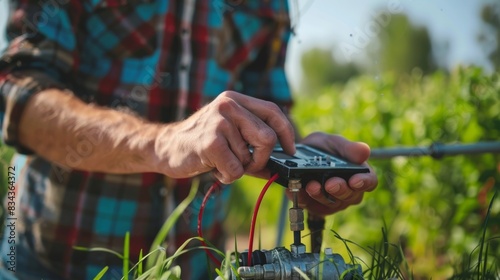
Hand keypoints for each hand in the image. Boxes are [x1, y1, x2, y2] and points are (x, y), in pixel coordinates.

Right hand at [156, 91, 295, 182]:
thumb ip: (255, 143)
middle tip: (248, 165)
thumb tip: (284, 163)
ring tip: (221, 162)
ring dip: (238, 169)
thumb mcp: (230, 135)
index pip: (273, 112)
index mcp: (236, 100)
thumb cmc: (202, 143)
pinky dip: (227, 177)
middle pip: (268, 138)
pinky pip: (235, 169)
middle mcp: (228, 106)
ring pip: (250, 158)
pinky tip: (214, 169)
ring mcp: (218, 122)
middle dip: (262, 159)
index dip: (287, 133)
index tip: (290, 150)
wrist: (165, 147)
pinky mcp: (210, 142)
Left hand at [292, 132, 377, 215]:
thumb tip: (365, 152)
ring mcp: (333, 201)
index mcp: (360, 175)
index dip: (364, 182)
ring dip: (320, 195)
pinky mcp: (315, 207)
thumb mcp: (335, 143)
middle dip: (339, 189)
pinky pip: (310, 206)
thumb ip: (348, 148)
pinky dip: (304, 199)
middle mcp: (349, 192)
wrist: (300, 154)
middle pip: (350, 196)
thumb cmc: (325, 148)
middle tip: (330, 184)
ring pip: (330, 203)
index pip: (369, 182)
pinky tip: (298, 190)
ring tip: (311, 185)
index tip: (355, 180)